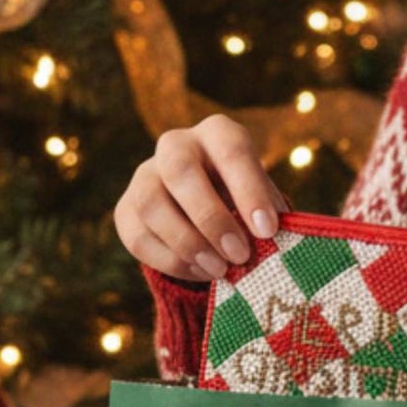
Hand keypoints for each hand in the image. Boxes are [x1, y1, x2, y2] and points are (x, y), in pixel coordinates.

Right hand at [115, 114, 288, 282]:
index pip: (231, 150)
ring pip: (151, 204)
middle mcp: (175, 145)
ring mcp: (144, 176)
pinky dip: (171, 261)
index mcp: (217, 134)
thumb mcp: (261, 199)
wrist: (202, 211)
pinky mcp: (125, 211)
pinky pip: (138, 237)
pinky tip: (200, 272)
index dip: (249, 190)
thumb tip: (282, 243)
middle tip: (239, 255)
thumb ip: (268, 214)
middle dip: (211, 217)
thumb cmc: (243, 203)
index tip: (268, 230)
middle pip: (180, 170)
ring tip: (220, 271)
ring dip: (187, 243)